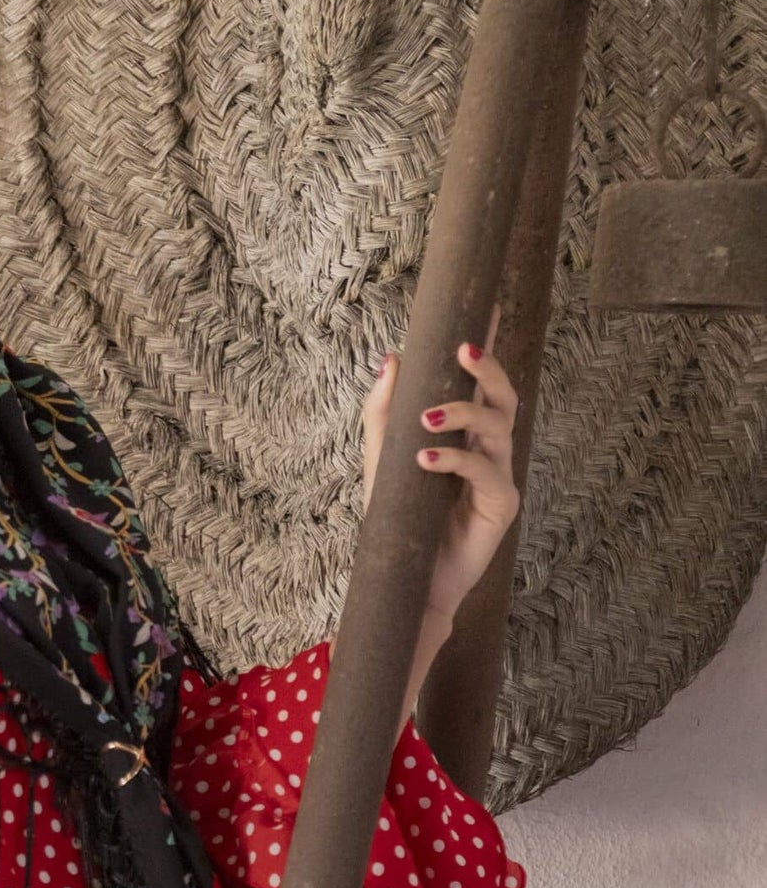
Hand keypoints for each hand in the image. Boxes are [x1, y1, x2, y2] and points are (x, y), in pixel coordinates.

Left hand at [362, 304, 519, 626]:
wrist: (408, 579)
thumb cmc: (401, 519)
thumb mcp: (383, 459)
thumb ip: (385, 412)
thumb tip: (392, 359)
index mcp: (466, 433)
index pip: (479, 382)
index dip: (488, 345)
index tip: (489, 307)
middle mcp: (489, 449)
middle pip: (504, 396)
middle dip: (487, 369)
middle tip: (462, 351)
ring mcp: (499, 476)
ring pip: (498, 427)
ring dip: (462, 414)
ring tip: (426, 419)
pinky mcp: (501, 506)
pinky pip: (485, 472)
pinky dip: (455, 460)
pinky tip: (426, 458)